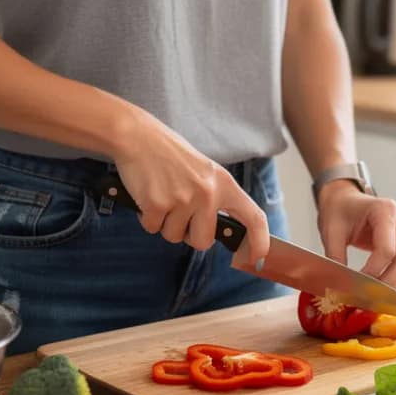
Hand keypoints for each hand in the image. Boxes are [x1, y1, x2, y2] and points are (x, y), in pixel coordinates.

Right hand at [111, 105, 269, 264]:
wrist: (137, 136)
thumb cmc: (168, 154)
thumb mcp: (203, 171)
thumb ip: (213, 198)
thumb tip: (216, 231)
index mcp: (224, 183)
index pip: (254, 217)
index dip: (259, 242)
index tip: (255, 258)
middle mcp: (208, 193)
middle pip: (203, 241)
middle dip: (188, 235)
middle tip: (178, 213)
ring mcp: (184, 199)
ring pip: (174, 236)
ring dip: (164, 223)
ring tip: (161, 195)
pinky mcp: (158, 204)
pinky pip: (152, 228)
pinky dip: (146, 217)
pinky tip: (146, 195)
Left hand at [317, 180, 395, 286]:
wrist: (344, 200)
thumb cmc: (338, 210)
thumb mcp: (331, 232)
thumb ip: (335, 259)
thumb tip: (340, 288)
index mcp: (384, 210)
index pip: (386, 251)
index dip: (372, 273)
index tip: (355, 286)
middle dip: (386, 285)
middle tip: (364, 299)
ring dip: (392, 286)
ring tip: (369, 296)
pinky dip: (393, 281)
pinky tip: (376, 288)